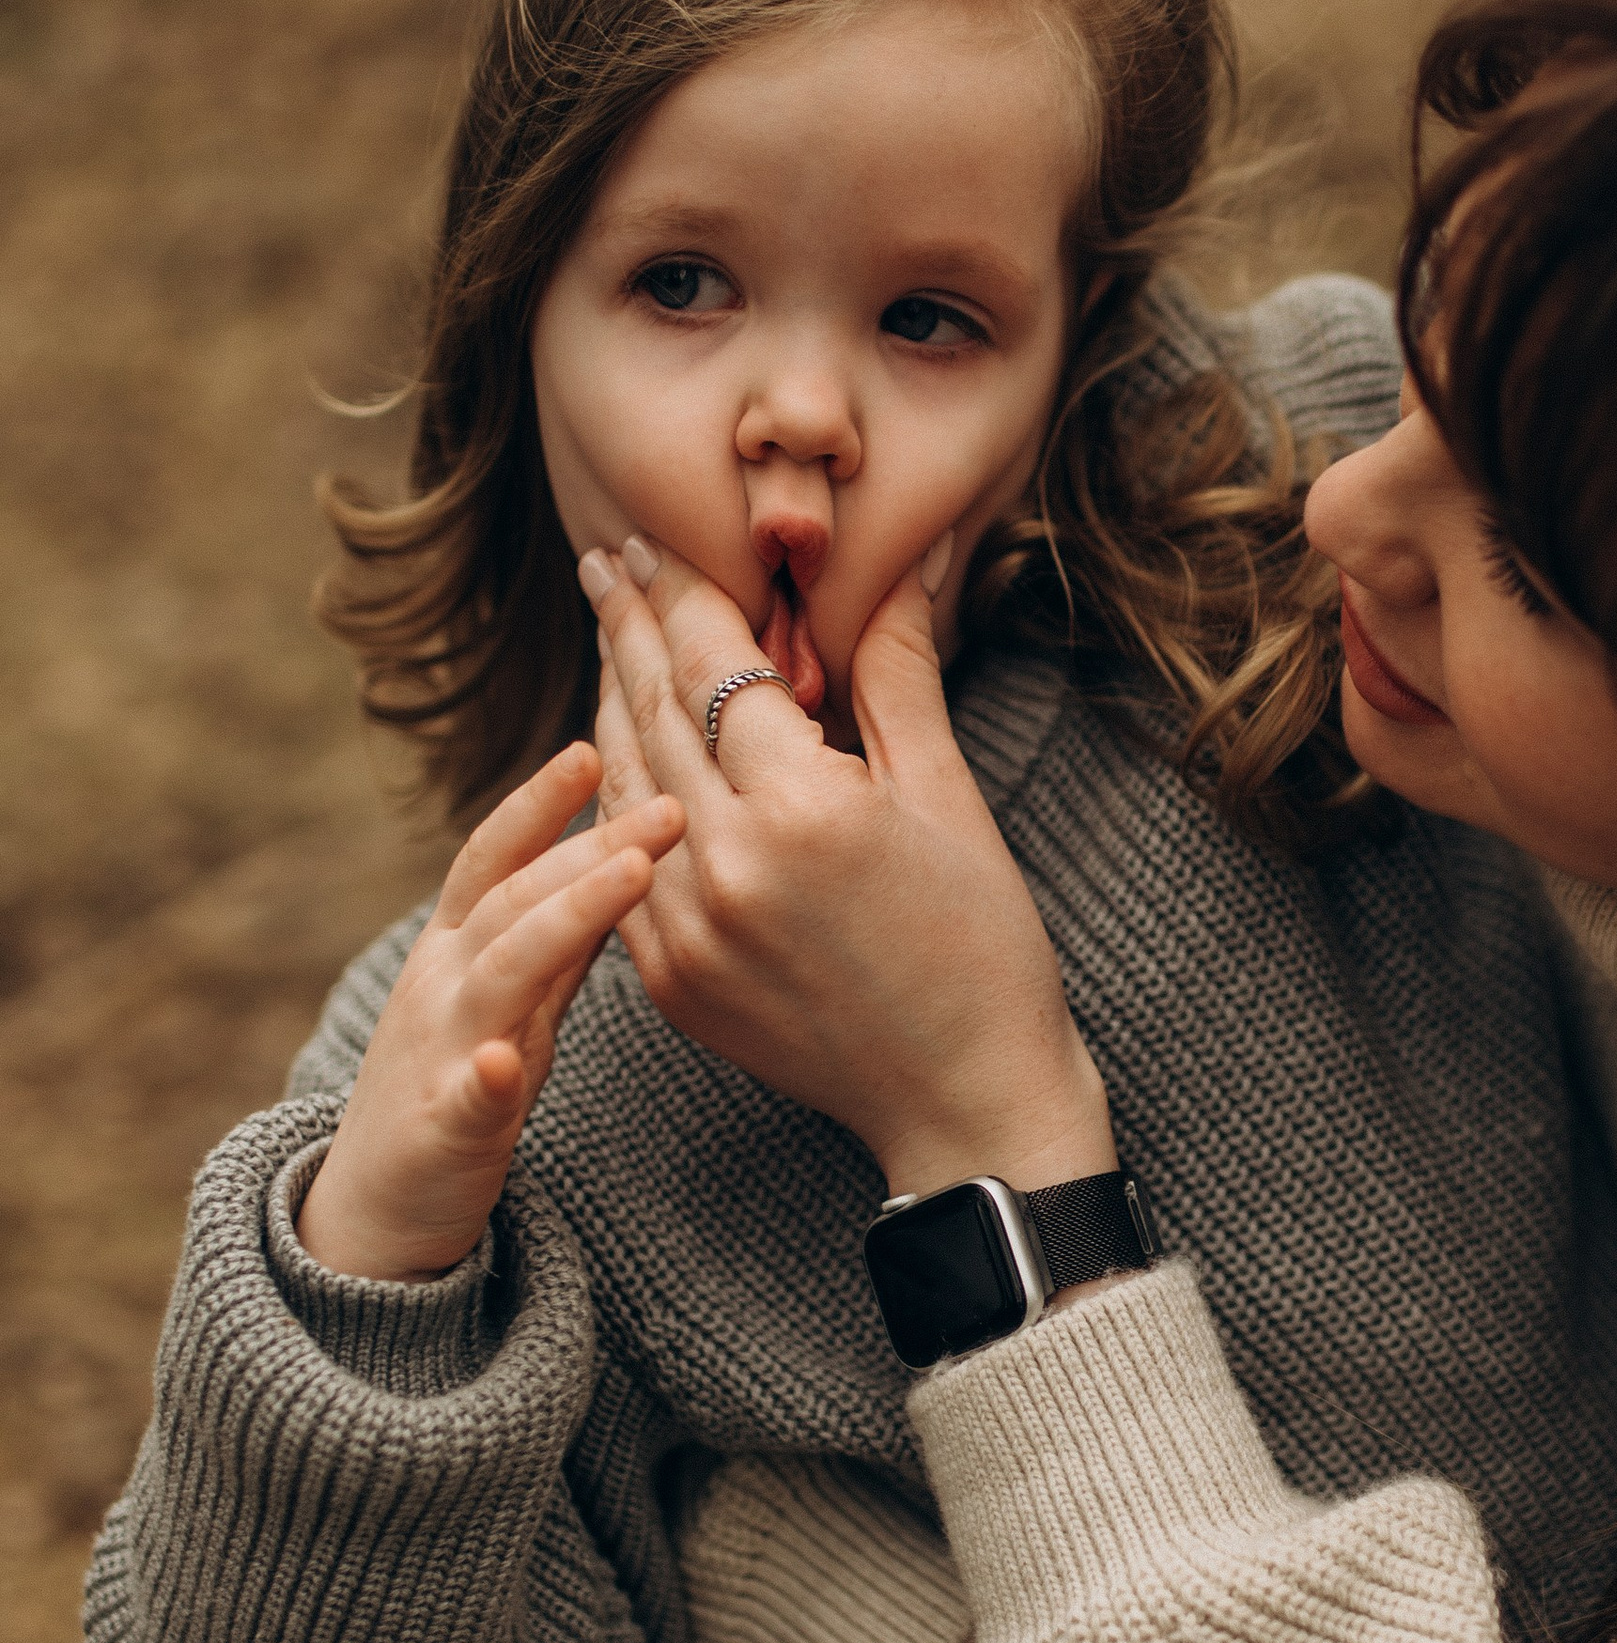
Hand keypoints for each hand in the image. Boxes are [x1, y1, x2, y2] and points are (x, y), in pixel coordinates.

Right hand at [297, 744, 684, 1280]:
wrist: (373, 1210)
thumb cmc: (457, 1091)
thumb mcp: (511, 1001)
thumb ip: (554, 940)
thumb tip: (617, 862)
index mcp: (454, 951)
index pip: (494, 859)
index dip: (538, 802)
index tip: (592, 746)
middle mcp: (442, 987)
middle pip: (514, 900)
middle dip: (590, 847)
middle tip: (667, 806)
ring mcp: (441, 1055)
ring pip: (500, 975)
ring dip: (564, 918)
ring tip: (629, 875)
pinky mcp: (444, 1132)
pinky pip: (465, 1102)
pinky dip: (485, 1081)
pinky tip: (507, 1064)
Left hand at [581, 534, 1118, 1198]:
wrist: (966, 1100)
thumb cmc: (983, 945)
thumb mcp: (948, 799)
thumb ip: (898, 676)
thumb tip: (898, 563)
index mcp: (805, 809)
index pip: (719, 664)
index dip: (684, 592)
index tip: (656, 542)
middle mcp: (727, 864)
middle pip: (654, 711)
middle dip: (630, 628)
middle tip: (606, 561)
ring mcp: (684, 928)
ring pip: (618, 782)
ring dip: (610, 703)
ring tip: (611, 641)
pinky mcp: (666, 979)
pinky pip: (615, 860)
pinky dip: (614, 797)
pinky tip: (621, 754)